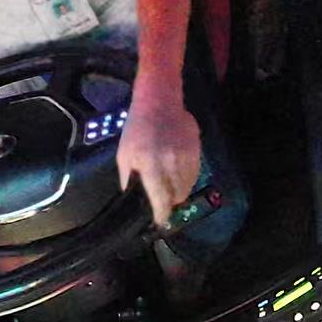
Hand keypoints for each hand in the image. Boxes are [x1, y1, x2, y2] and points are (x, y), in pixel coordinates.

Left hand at [116, 96, 200, 225]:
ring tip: (170, 184)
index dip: (162, 213)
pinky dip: (187, 178)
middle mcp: (171, 163)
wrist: (159, 101)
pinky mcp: (197, 150)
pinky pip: (195, 173)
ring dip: (179, 190)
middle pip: (177, 196)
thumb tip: (132, 197)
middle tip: (163, 200)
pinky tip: (177, 171)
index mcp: (150, 165)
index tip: (159, 220)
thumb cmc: (137, 128)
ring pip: (188, 186)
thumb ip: (128, 178)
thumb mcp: (124, 154)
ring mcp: (186, 156)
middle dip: (170, 202)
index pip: (161, 199)